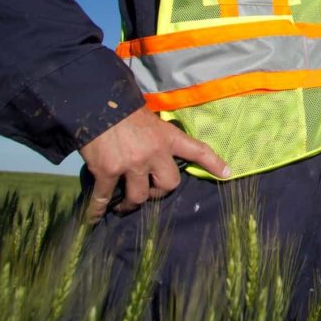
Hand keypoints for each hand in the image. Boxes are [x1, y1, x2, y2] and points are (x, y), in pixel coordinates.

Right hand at [78, 107, 229, 222]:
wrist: (95, 102)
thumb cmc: (124, 107)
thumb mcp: (150, 117)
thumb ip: (157, 134)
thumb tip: (156, 145)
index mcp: (167, 137)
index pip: (197, 150)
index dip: (213, 163)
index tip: (227, 173)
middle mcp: (153, 153)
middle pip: (168, 185)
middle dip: (159, 191)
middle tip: (149, 190)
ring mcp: (130, 164)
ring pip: (139, 196)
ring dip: (131, 203)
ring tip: (123, 205)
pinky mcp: (107, 171)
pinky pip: (103, 198)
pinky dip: (96, 210)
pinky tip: (93, 217)